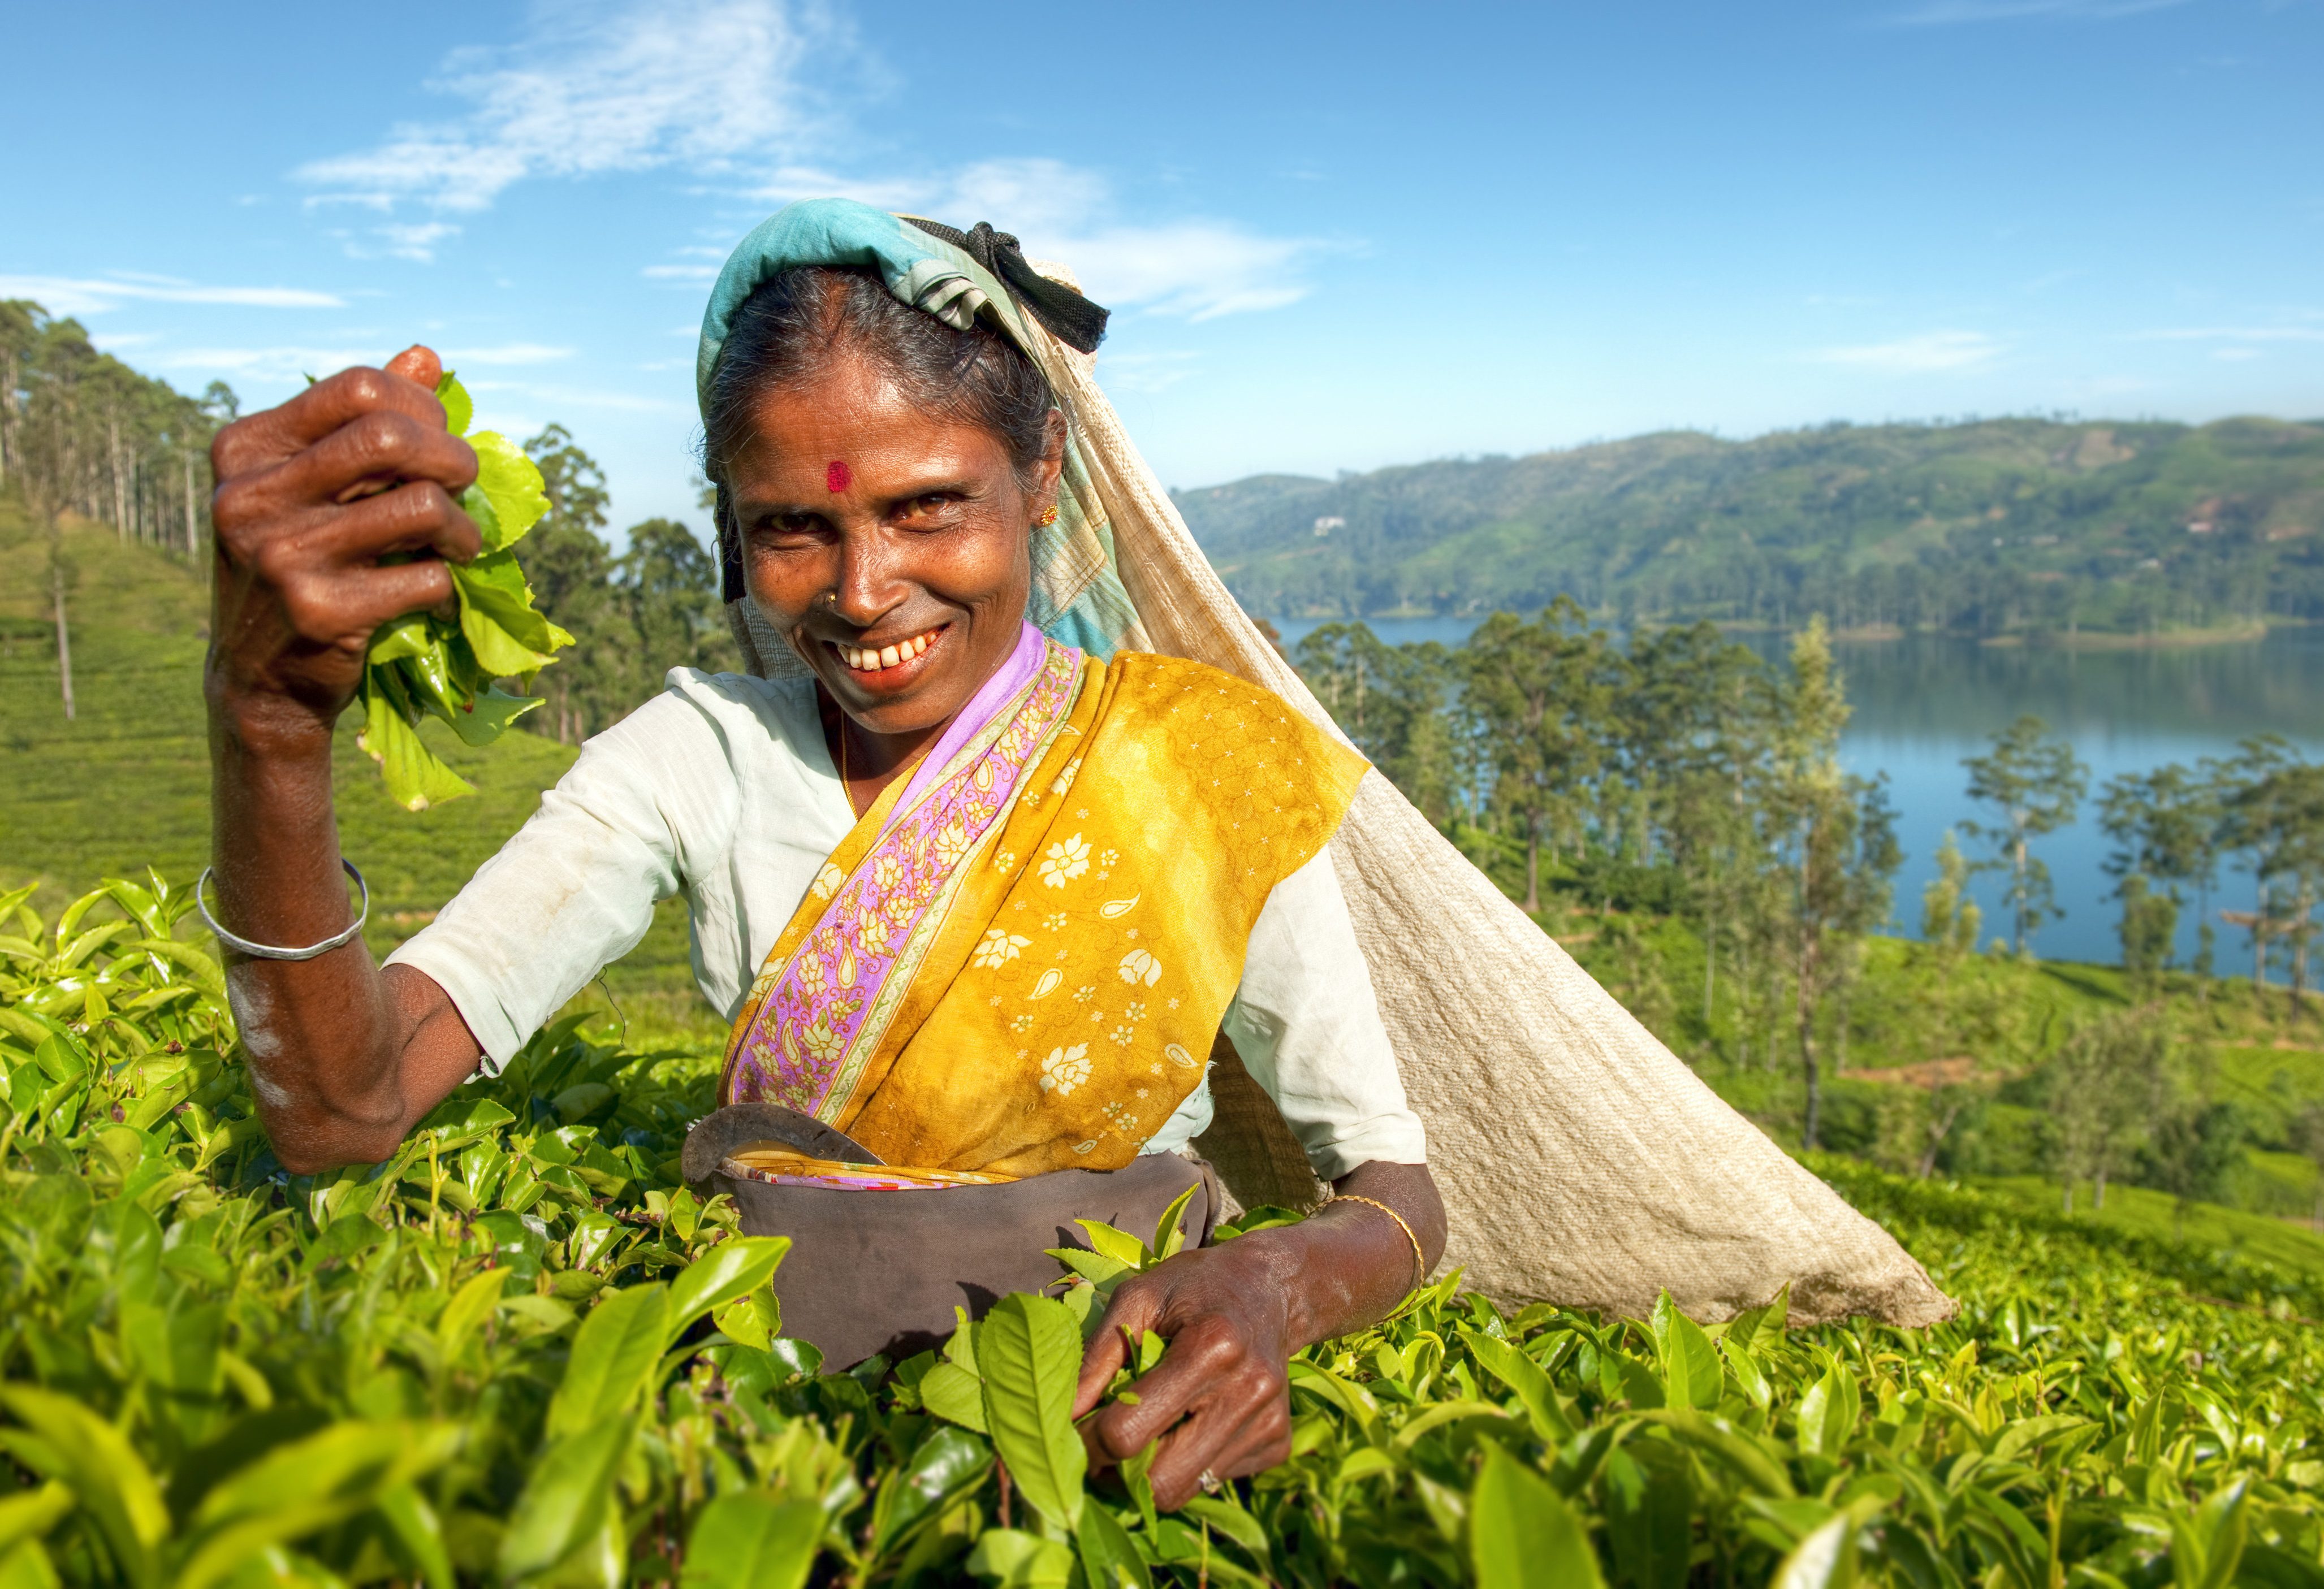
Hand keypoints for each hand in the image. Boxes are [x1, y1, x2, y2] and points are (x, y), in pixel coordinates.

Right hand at [207, 345, 479, 745]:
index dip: (421, 405)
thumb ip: (360, 423)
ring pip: (420, 506)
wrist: (259, 680)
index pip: (356, 387)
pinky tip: (439, 595)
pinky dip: (449, 585)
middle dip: (453, 457)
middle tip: (466, 485)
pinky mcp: (320, 612)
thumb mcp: (308, 488)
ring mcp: (281, 555)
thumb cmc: (297, 565)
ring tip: (462, 546)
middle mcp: (250, 496)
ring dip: (463, 529)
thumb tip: (426, 356)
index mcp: (244, 450)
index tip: (440, 435)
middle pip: (391, 437)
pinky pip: (427, 577)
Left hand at [1072, 1239, 1296, 1510]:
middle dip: (1117, 1475)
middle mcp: (1247, 1392)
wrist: (1271, 1287)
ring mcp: (1267, 1423)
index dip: (1087, 1443)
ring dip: (1150, 1475)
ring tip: (1140, 1435)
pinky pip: (1215, 1480)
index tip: (1072, 1433)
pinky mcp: (1278, 1444)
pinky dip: (1188, 1464)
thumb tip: (1061, 1416)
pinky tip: (1188, 1424)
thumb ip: (1097, 1357)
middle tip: (1100, 1452)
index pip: (1129, 1432)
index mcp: (1210, 1348)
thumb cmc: (1194, 1286)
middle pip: (1161, 1482)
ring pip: (1186, 1490)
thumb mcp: (1137, 1298)